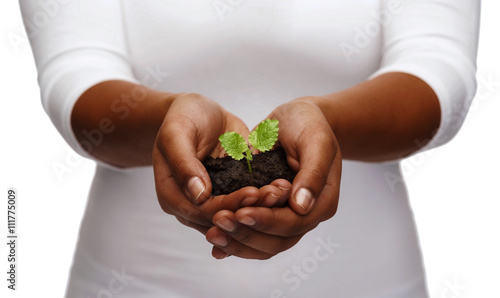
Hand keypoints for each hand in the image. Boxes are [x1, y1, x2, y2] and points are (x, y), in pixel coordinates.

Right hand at [153, 93, 288, 233]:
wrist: (198, 111)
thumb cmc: (182, 117)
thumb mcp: (177, 133)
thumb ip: (183, 163)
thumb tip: (199, 195)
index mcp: (172, 195)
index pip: (201, 211)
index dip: (228, 205)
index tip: (253, 192)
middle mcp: (192, 205)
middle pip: (223, 218)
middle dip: (251, 208)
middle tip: (276, 193)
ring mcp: (213, 201)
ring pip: (238, 214)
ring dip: (262, 206)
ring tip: (283, 191)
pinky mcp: (231, 192)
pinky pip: (247, 201)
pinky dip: (265, 197)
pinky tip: (282, 187)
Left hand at [206, 98, 341, 258]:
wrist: (298, 118)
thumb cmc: (309, 124)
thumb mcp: (316, 141)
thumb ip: (312, 172)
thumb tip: (301, 206)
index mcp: (321, 202)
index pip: (293, 223)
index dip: (267, 221)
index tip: (240, 212)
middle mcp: (304, 215)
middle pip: (276, 241)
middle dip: (246, 233)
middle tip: (218, 220)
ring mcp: (285, 216)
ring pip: (263, 244)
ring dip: (237, 242)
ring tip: (212, 233)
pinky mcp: (268, 212)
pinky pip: (253, 234)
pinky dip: (235, 241)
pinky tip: (216, 243)